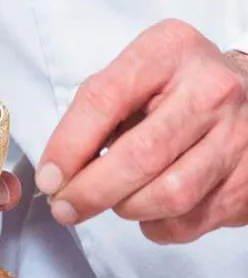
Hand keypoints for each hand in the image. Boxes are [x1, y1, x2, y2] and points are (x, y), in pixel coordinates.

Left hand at [35, 19, 247, 243]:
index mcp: (168, 52)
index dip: (69, 146)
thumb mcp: (132, 78)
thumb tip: (59, 173)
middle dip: (91, 191)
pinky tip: (150, 207)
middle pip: (141, 155)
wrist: (246, 94)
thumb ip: (93, 115)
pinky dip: (157, 225)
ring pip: (169, 195)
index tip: (49, 178)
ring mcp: (238, 135)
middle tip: (65, 207)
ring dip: (126, 208)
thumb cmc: (173, 87)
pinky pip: (191, 221)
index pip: (105, 100)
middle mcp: (210, 90)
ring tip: (114, 200)